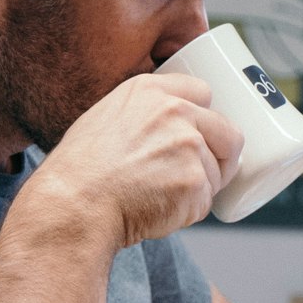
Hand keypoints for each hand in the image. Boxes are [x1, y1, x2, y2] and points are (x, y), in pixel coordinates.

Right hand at [28, 73, 244, 246]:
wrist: (74, 204)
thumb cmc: (81, 171)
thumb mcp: (106, 118)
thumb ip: (144, 114)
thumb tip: (172, 127)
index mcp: (151, 91)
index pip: (203, 92)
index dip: (204, 118)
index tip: (201, 134)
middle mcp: (176, 112)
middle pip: (228, 133)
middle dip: (221, 156)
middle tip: (198, 175)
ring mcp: (189, 146)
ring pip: (217, 173)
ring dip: (198, 189)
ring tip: (159, 196)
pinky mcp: (195, 182)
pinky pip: (206, 201)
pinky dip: (188, 212)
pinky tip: (159, 210)